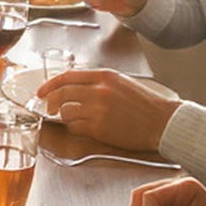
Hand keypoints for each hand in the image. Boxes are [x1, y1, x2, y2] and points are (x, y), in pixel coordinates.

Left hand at [36, 69, 179, 150]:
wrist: (164, 122)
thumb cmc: (145, 104)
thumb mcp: (122, 82)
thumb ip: (98, 82)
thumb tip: (73, 86)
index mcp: (104, 76)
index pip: (67, 77)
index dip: (49, 84)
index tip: (41, 91)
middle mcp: (99, 91)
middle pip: (61, 94)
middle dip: (49, 102)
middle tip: (47, 107)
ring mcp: (98, 110)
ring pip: (65, 112)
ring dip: (65, 116)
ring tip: (74, 119)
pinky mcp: (99, 128)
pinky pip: (75, 128)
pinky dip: (75, 128)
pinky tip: (84, 128)